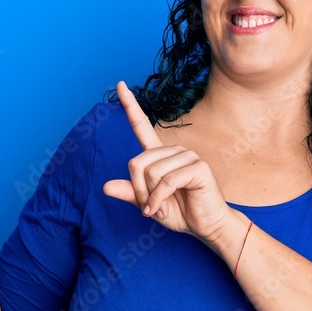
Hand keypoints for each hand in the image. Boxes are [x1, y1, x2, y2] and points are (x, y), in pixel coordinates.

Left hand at [103, 82, 232, 249]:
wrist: (206, 226)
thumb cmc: (179, 212)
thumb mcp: (148, 204)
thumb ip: (130, 194)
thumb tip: (105, 187)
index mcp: (160, 155)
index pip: (141, 125)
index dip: (130, 105)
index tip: (119, 84)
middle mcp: (173, 150)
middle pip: (137, 162)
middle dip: (138, 190)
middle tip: (148, 207)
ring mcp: (187, 156)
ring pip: (151, 172)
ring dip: (150, 197)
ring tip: (160, 208)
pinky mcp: (198, 167)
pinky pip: (166, 181)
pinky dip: (159, 199)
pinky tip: (162, 209)